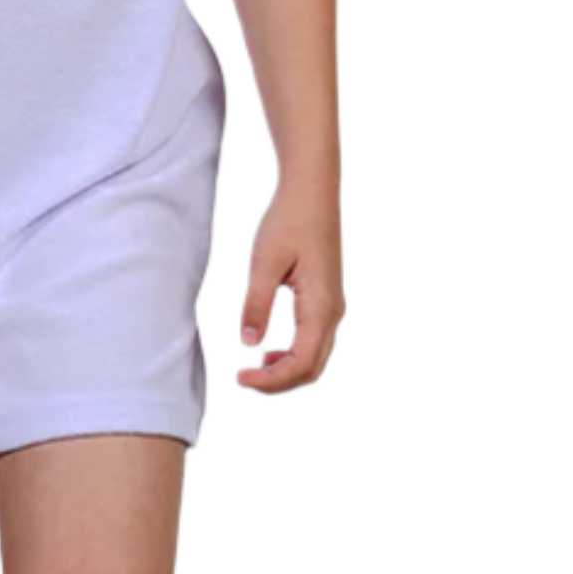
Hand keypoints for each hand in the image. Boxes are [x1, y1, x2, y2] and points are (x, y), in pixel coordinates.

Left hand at [237, 184, 343, 392]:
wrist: (312, 191)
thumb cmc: (289, 221)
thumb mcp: (264, 263)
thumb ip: (256, 304)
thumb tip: (249, 343)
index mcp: (321, 306)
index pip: (300, 363)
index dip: (271, 380)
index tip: (239, 378)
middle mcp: (333, 312)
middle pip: (312, 367)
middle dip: (279, 382)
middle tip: (244, 380)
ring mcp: (333, 306)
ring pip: (316, 356)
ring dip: (287, 370)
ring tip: (254, 369)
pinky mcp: (326, 298)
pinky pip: (315, 340)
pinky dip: (294, 354)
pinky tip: (269, 349)